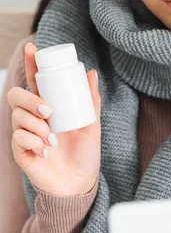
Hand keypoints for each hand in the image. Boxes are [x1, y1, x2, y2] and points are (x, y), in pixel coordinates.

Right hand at [7, 42, 100, 195]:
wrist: (80, 184)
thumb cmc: (84, 154)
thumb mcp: (92, 126)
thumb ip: (91, 101)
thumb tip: (91, 73)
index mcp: (48, 107)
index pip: (35, 81)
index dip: (30, 63)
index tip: (33, 48)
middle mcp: (33, 118)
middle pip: (16, 96)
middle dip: (30, 100)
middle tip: (49, 112)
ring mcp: (25, 134)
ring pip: (17, 118)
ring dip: (37, 127)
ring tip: (54, 139)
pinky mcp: (21, 151)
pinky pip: (19, 139)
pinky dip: (34, 143)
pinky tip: (47, 152)